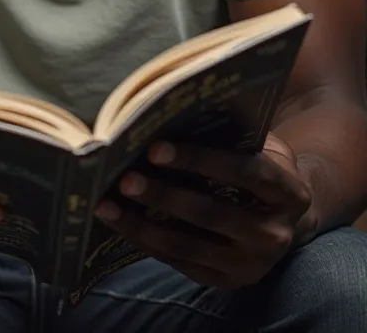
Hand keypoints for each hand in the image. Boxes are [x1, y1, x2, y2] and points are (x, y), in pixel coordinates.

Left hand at [95, 134, 313, 288]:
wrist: (286, 218)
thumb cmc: (261, 166)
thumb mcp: (262, 147)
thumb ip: (231, 135)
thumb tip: (170, 115)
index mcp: (290, 193)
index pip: (244, 172)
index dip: (199, 159)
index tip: (155, 148)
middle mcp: (275, 235)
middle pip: (211, 214)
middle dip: (163, 196)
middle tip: (124, 179)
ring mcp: (251, 265)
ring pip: (189, 246)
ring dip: (142, 226)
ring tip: (107, 205)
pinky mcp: (228, 282)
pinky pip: (180, 264)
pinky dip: (146, 243)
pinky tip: (120, 223)